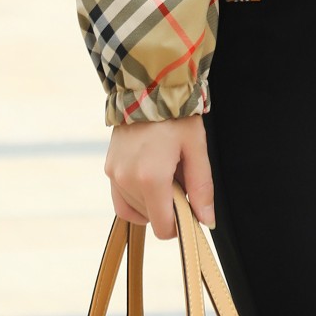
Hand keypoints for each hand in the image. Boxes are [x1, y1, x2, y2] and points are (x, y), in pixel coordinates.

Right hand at [104, 116, 216, 240]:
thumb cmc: (176, 117)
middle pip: (151, 219)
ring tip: (166, 174)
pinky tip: (149, 183)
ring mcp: (114, 175)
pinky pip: (120, 200)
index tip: (190, 208)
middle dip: (168, 208)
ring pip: (136, 211)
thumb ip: (202, 188)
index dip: (180, 225)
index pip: (163, 227)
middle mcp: (127, 180)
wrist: (148, 88)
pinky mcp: (109, 168)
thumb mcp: (196, 149)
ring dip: (153, 203)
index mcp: (151, 178)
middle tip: (180, 180)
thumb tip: (206, 221)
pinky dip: (136, 200)